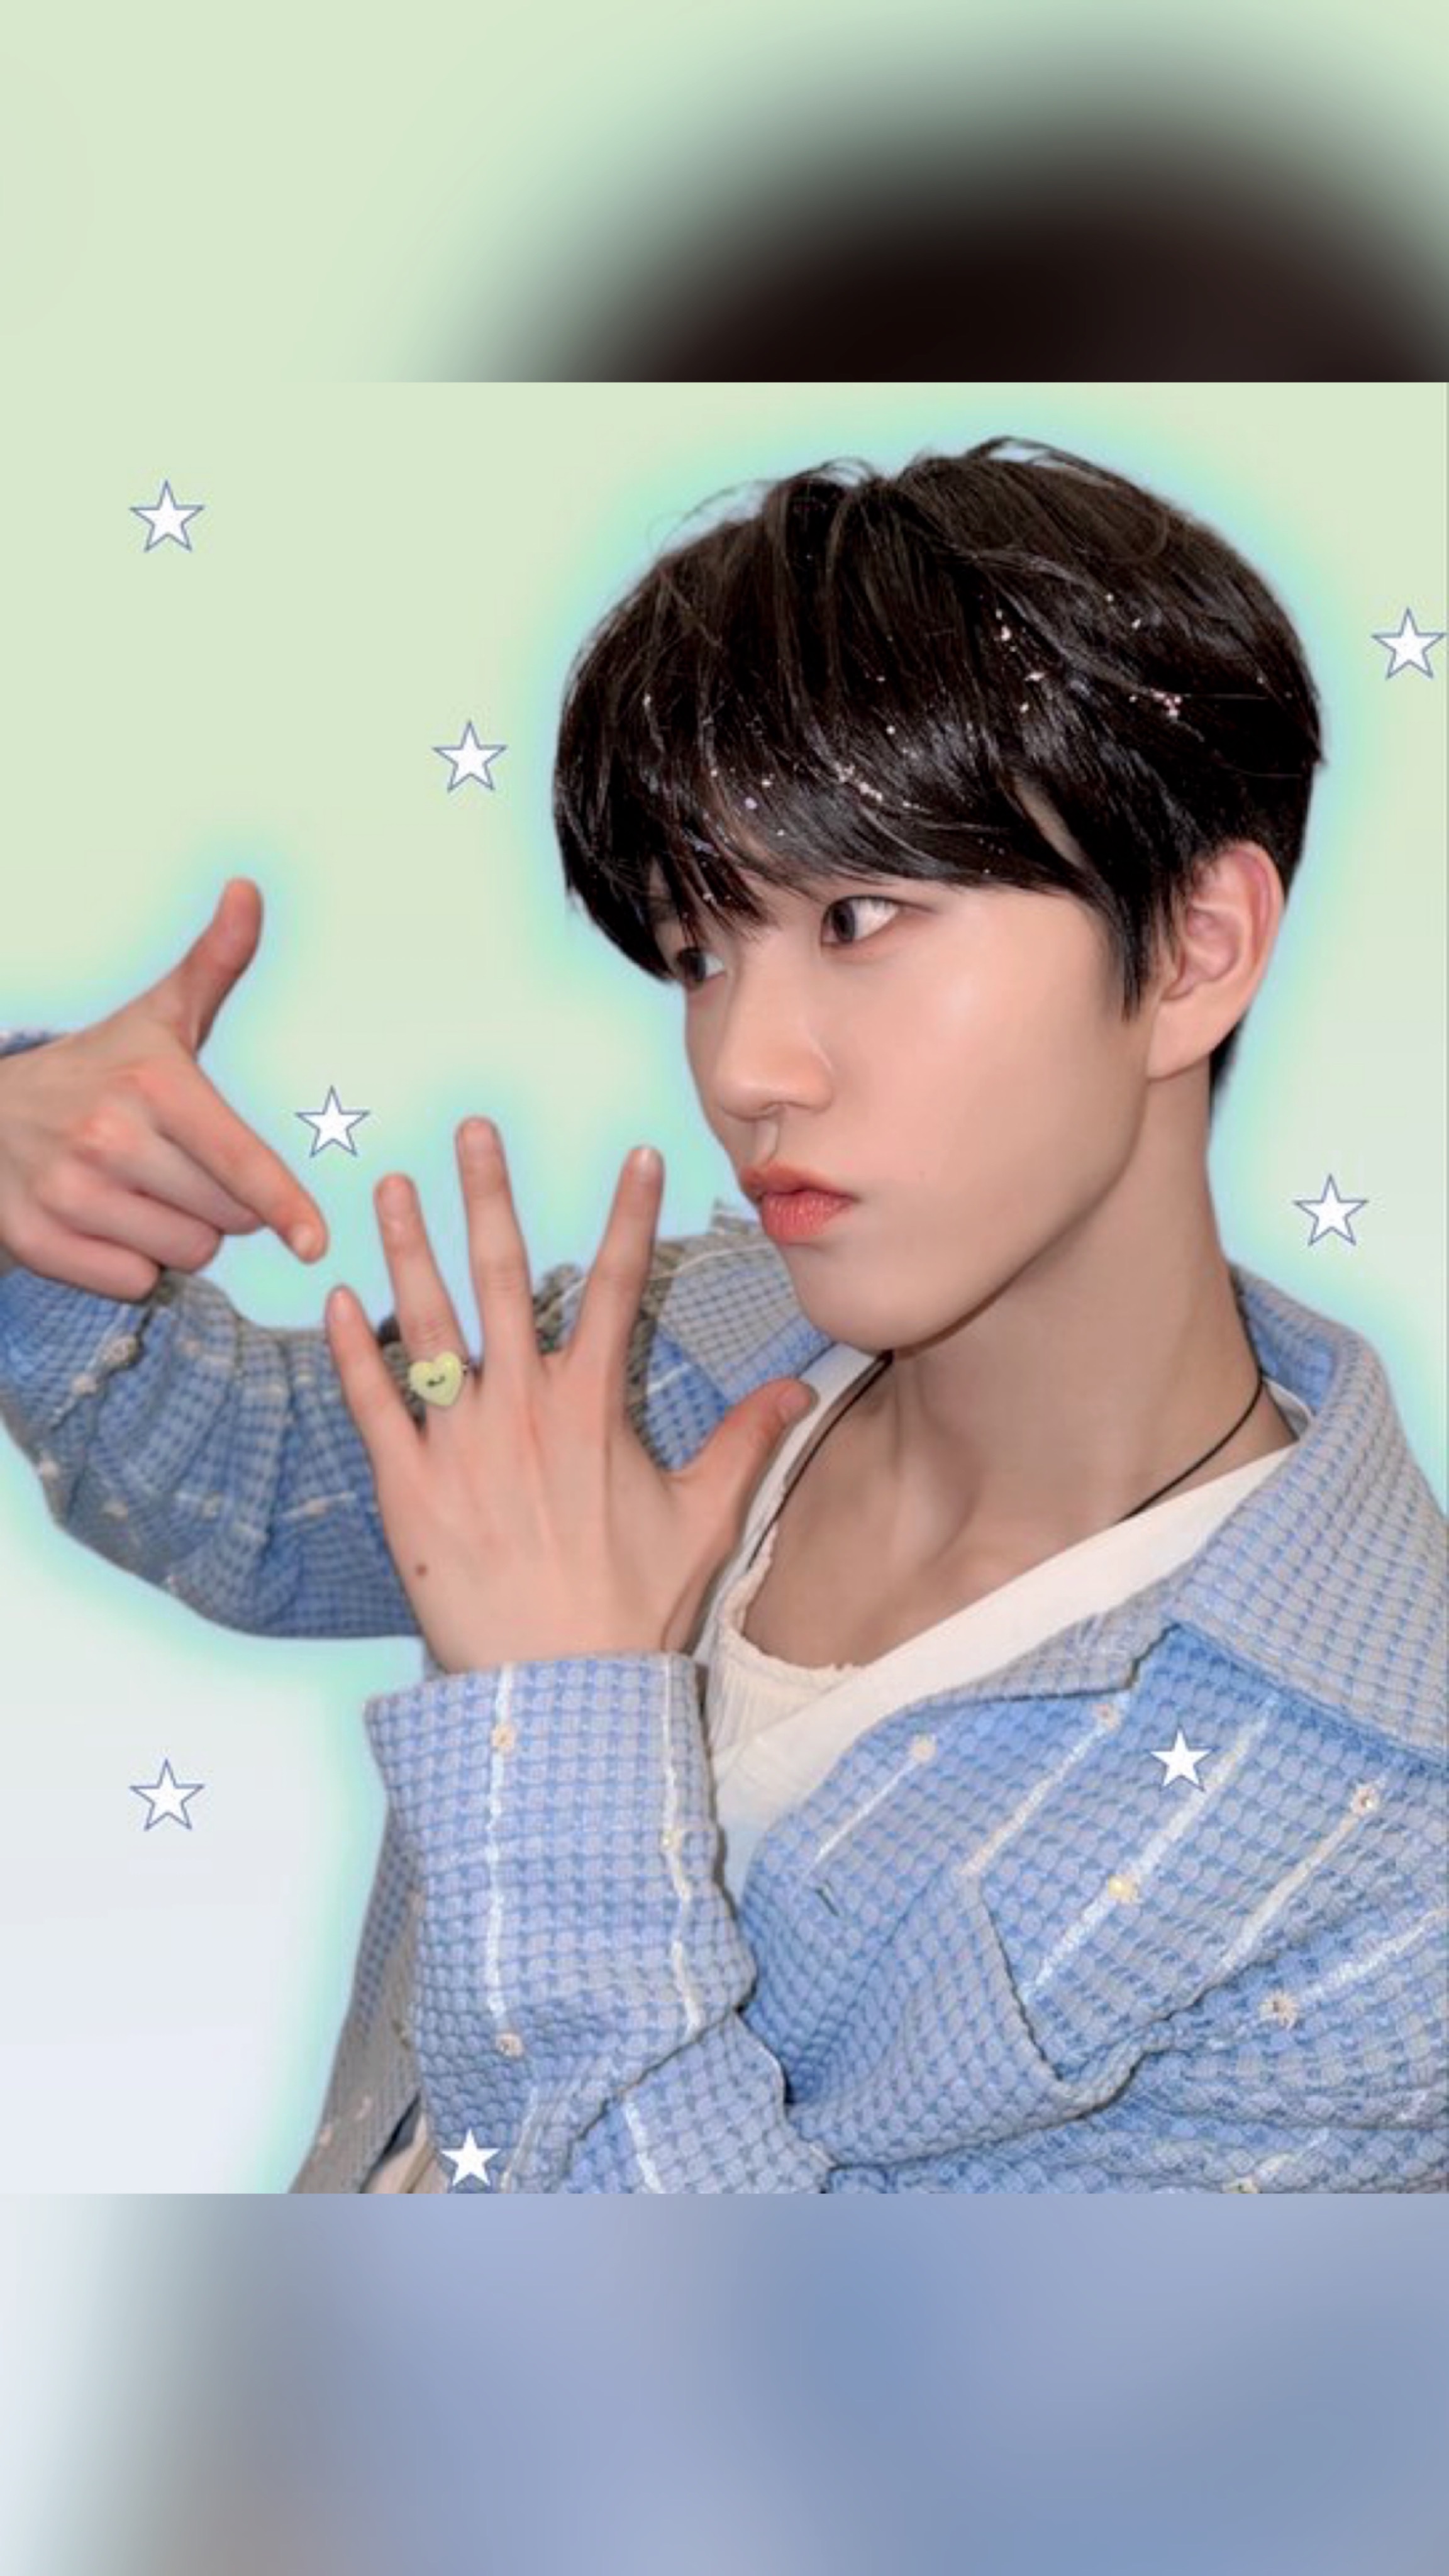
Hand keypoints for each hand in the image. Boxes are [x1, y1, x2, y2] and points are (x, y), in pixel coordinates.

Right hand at [0, 877, 329, 1299]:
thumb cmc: (99, 1067)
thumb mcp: (158, 1015)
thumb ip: (215, 962)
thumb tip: (249, 890)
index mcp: (152, 1083)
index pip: (239, 1161)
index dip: (284, 1206)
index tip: (315, 1242)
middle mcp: (107, 1137)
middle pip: (225, 1220)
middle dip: (223, 1206)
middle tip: (180, 1166)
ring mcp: (66, 1191)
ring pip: (185, 1255)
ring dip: (181, 1236)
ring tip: (143, 1191)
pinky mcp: (36, 1240)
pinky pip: (133, 1282)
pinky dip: (132, 1265)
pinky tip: (108, 1223)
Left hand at [324, 1120, 816, 1673]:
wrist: (560, 1690)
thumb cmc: (631, 1608)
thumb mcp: (702, 1520)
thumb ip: (746, 1443)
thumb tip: (801, 1390)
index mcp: (594, 1407)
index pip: (615, 1288)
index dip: (629, 1217)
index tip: (637, 1153)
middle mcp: (524, 1408)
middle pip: (503, 1277)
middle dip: (487, 1195)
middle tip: (470, 1130)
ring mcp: (460, 1444)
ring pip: (427, 1326)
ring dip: (407, 1249)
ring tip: (388, 1186)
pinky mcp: (407, 1486)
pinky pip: (373, 1404)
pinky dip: (353, 1351)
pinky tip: (337, 1298)